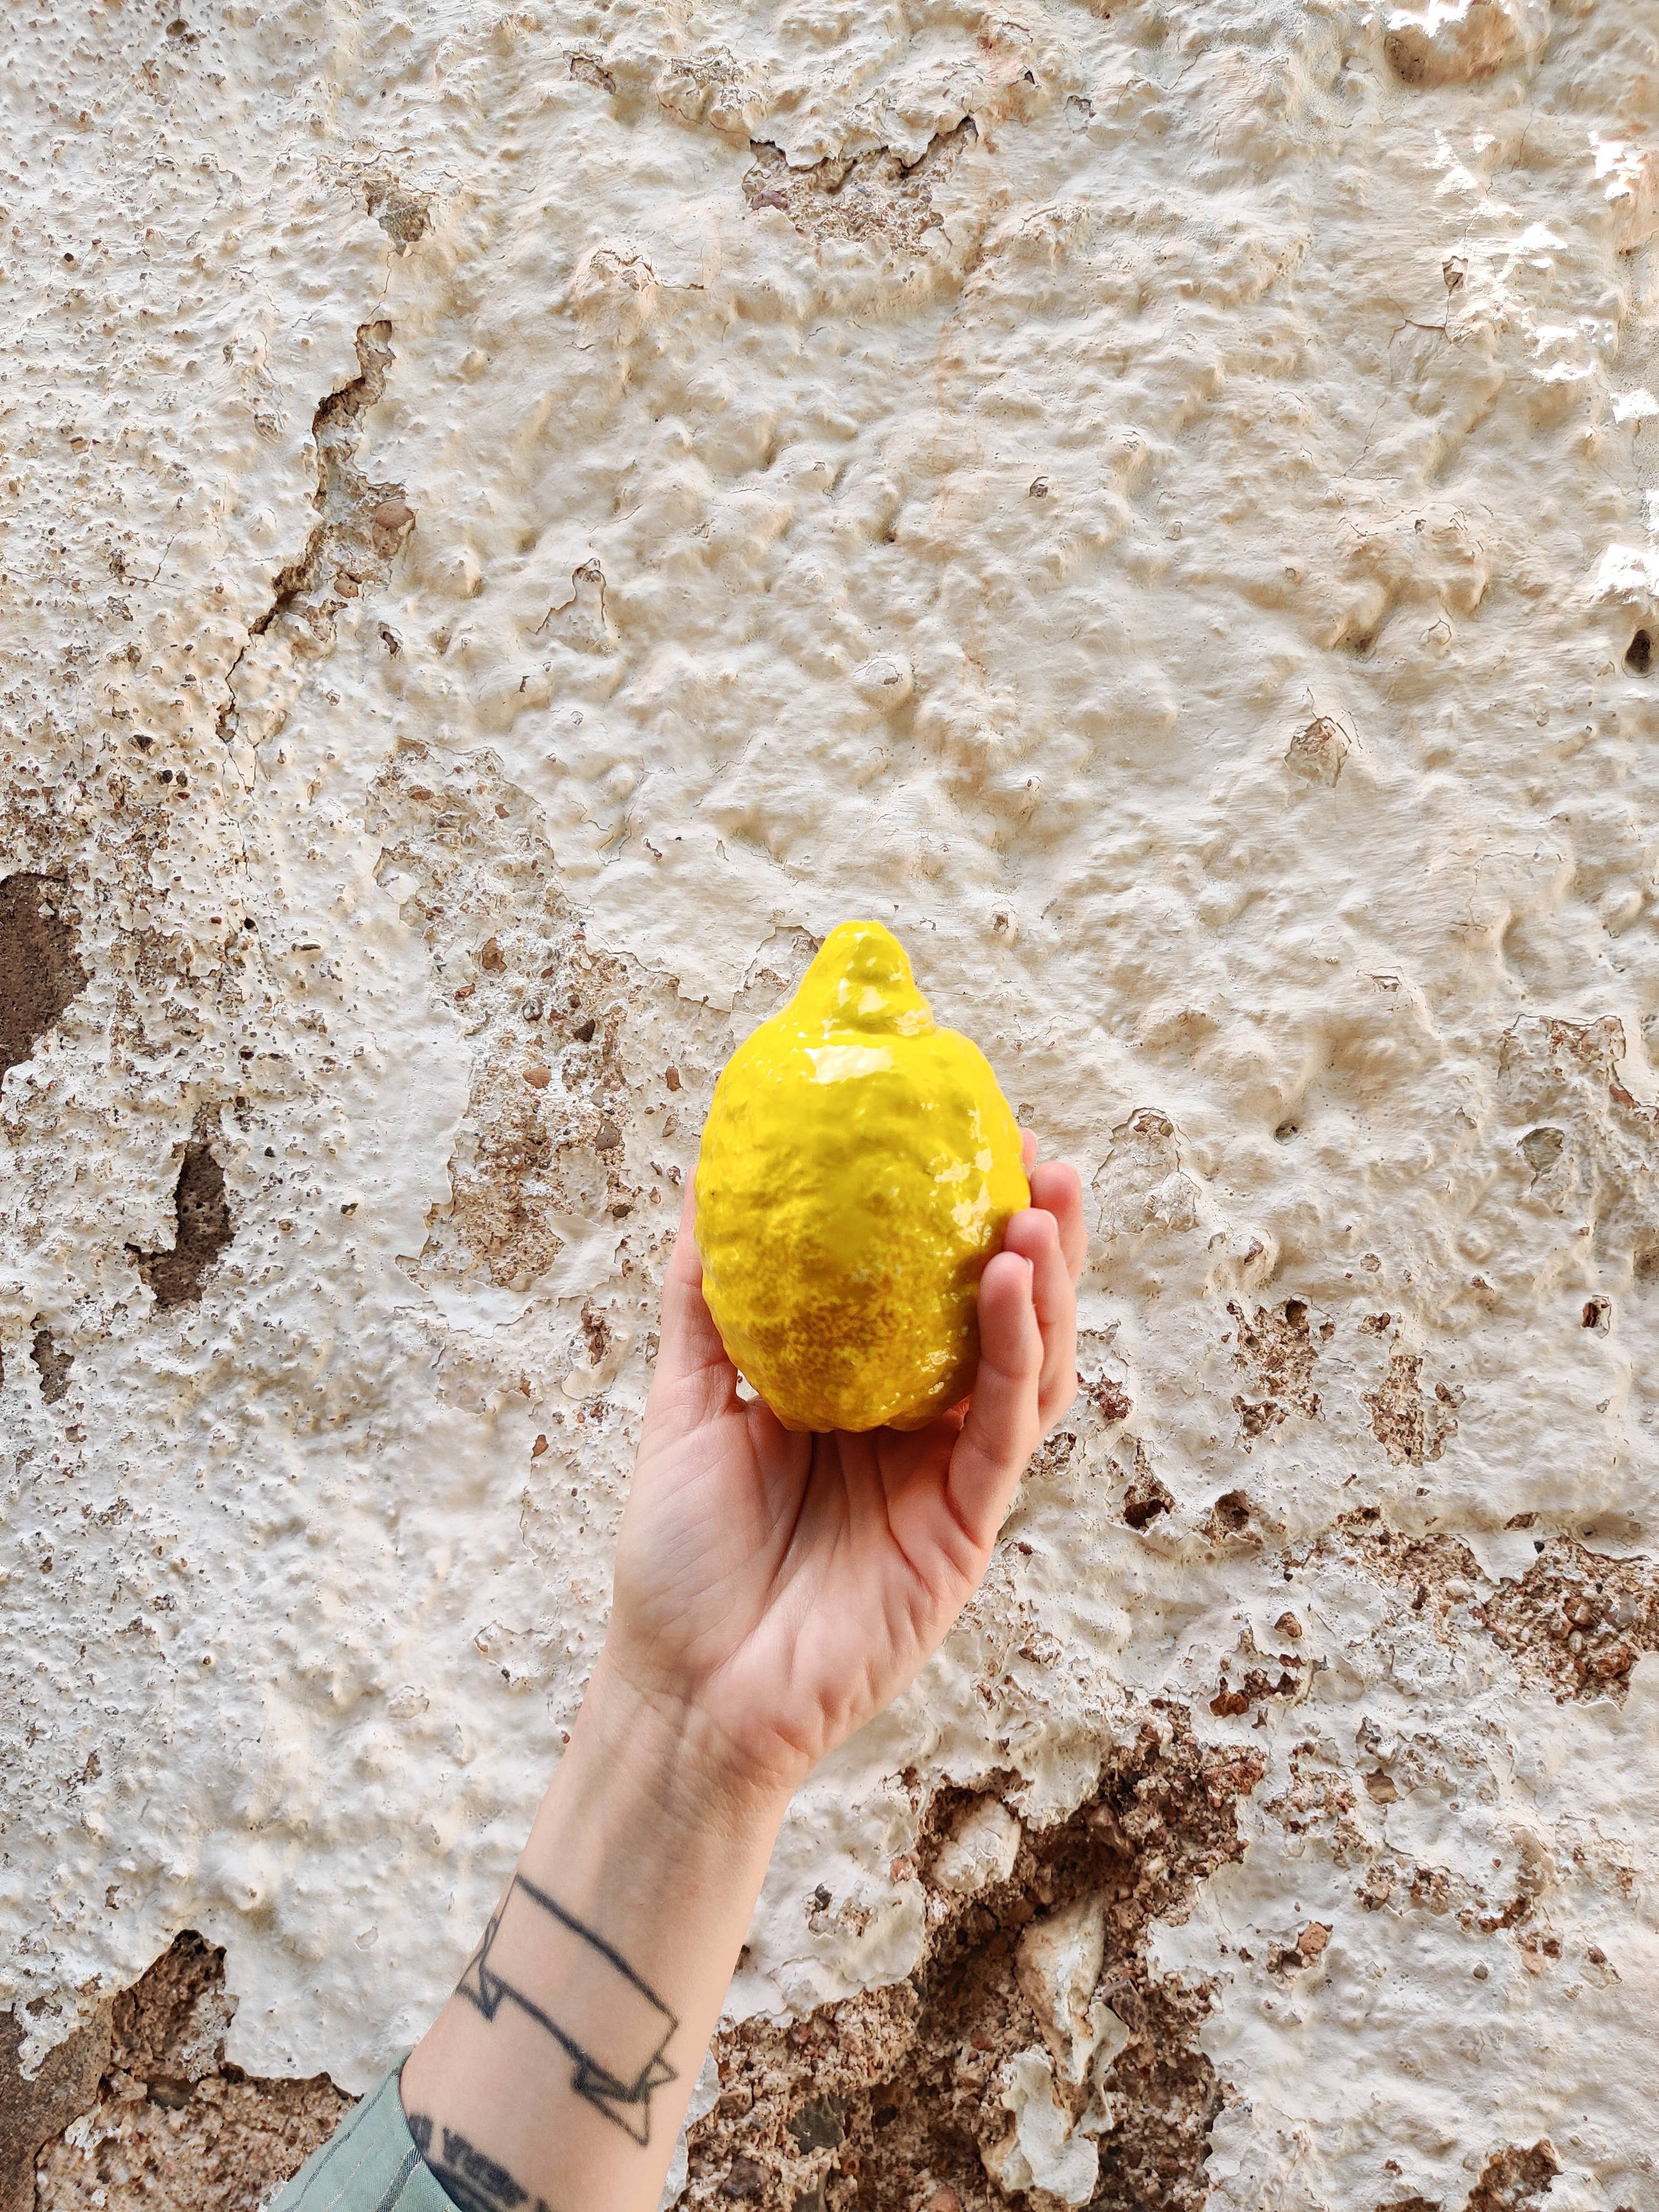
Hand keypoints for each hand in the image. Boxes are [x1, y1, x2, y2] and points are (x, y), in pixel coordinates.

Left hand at [598, 1134, 1086, 1805]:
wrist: (683, 1690)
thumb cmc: (678, 1558)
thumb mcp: (686, 1401)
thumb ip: (705, 1300)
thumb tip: (699, 1183)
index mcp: (860, 1396)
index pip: (932, 1293)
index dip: (961, 1219)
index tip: (973, 1136)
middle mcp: (916, 1432)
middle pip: (1002, 1322)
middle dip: (1036, 1237)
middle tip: (1043, 1157)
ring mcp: (945, 1481)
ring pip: (1029, 1369)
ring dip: (1046, 1286)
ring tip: (1042, 1204)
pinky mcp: (962, 1530)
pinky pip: (1004, 1429)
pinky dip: (1014, 1354)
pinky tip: (1011, 1284)